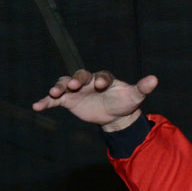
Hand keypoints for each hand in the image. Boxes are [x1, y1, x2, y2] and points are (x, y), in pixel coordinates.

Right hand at [32, 69, 157, 130]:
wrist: (114, 115)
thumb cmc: (125, 102)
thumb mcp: (135, 96)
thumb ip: (142, 87)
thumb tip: (155, 79)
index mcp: (105, 77)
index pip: (102, 75)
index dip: (100, 78)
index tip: (101, 84)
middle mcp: (89, 80)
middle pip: (79, 76)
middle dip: (76, 79)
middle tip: (74, 85)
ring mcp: (76, 89)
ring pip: (64, 84)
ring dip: (58, 87)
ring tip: (54, 93)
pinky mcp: (68, 100)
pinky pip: (54, 100)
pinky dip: (45, 102)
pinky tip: (36, 106)